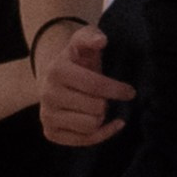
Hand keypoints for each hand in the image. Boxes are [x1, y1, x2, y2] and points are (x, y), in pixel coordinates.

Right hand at [38, 23, 132, 149]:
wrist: (54, 78)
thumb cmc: (76, 59)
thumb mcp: (82, 41)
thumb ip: (92, 36)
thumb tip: (101, 40)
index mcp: (56, 71)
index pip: (95, 86)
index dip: (117, 90)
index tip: (130, 92)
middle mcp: (47, 94)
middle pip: (96, 108)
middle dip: (106, 102)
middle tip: (104, 96)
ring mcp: (47, 115)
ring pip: (91, 126)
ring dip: (101, 116)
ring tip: (97, 106)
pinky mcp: (50, 132)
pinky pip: (84, 141)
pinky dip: (100, 134)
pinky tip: (107, 124)